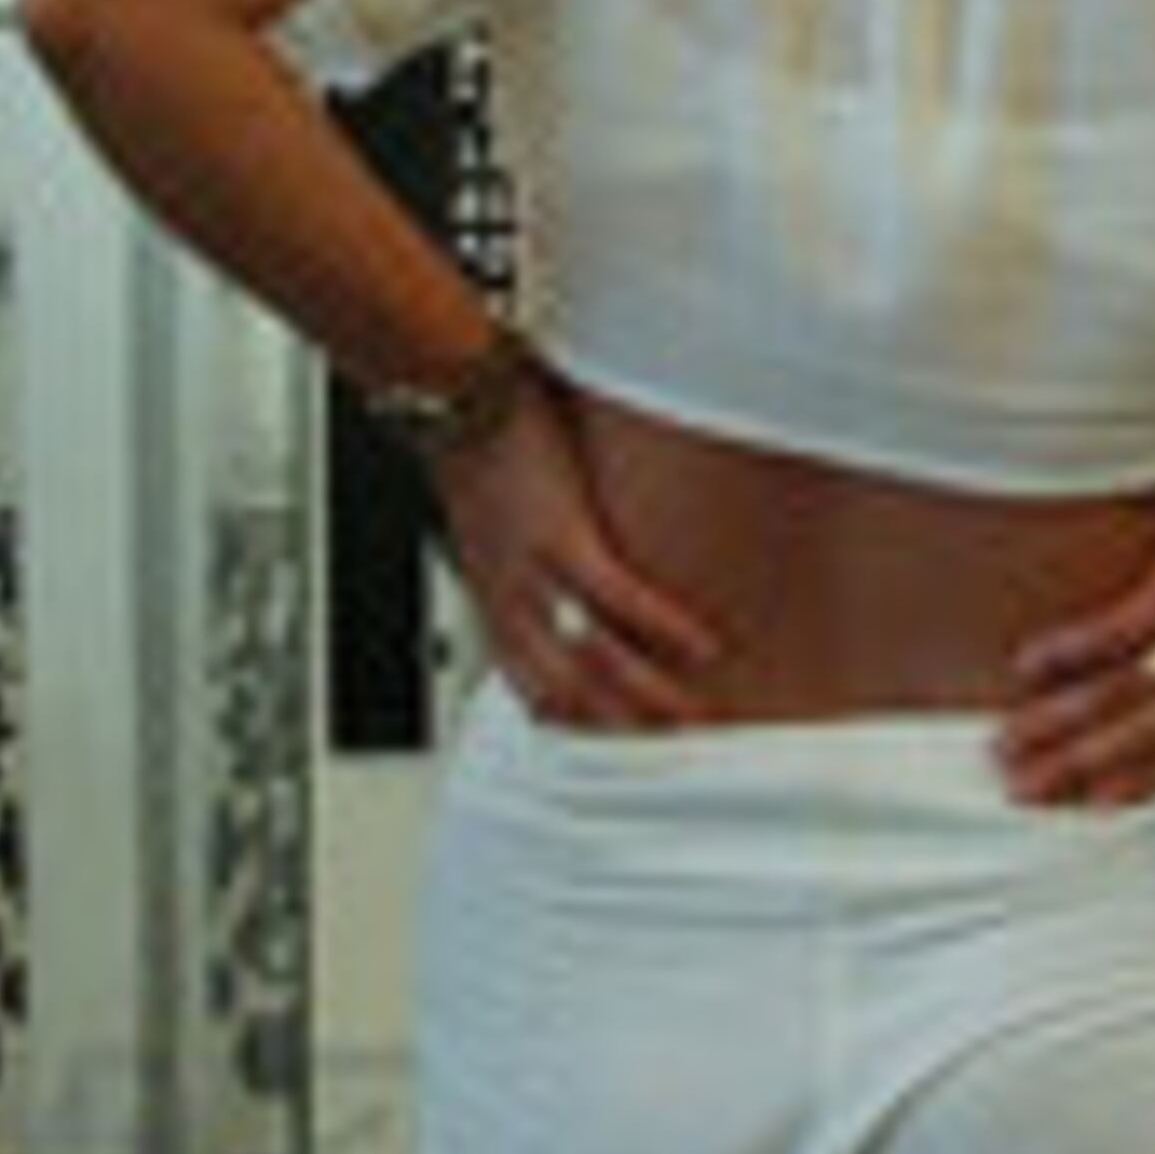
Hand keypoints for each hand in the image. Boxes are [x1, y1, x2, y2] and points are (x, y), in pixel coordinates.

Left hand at [434, 378, 726, 729]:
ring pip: (592, 664)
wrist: (448, 399)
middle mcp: (508, 602)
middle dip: (619, 734)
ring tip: (696, 718)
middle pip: (566, 699)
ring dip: (647, 699)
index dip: (575, 728)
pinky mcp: (560, 536)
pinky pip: (620, 599)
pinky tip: (705, 646)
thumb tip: (563, 550)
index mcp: (493, 601)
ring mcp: (533, 574)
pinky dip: (665, 630)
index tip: (618, 748)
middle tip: (672, 755)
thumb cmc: (475, 442)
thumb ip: (526, 548)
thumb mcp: (492, 519)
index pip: (532, 691)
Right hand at [995, 407, 1154, 809]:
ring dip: (1056, 725)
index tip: (1090, 803)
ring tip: (1004, 744)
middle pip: (1146, 741)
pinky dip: (1067, 655)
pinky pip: (1114, 634)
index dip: (1138, 784)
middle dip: (1076, 770)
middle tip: (1019, 791)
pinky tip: (1024, 667)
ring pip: (1120, 698)